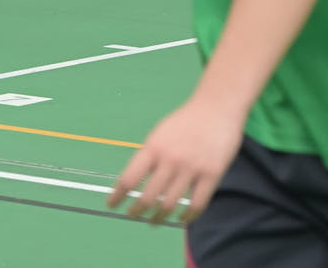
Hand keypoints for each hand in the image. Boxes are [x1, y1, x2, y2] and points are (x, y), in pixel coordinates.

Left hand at [107, 95, 245, 223]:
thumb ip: (150, 156)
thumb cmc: (186, 121)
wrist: (216, 107)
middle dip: (137, 210)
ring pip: (170, 204)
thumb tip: (136, 180)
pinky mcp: (212, 174)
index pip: (129, 178)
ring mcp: (191, 168)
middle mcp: (170, 159)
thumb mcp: (160, 133)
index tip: (111, 204)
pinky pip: (197, 204)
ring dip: (159, 217)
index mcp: (153, 148)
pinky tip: (181, 218)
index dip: (118, 195)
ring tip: (154, 220)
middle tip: (133, 215)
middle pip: (148, 196)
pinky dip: (187, 216)